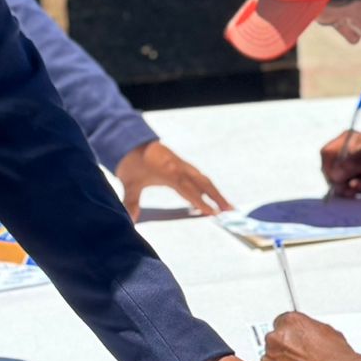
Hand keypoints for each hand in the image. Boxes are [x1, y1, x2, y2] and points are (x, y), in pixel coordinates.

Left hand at [115, 140, 230, 219]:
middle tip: (230, 210)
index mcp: (170, 172)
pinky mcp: (181, 163)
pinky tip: (208, 195)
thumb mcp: (129, 182)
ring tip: (226, 205)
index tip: (213, 213)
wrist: (130, 140)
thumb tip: (130, 219)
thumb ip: (131, 202)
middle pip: (204, 183)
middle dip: (218, 197)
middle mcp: (180, 167)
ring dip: (215, 191)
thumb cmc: (131, 162)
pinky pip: (198, 175)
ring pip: (203, 179)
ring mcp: (182, 164)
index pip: (189, 190)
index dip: (202, 202)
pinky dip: (207, 185)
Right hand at [320, 132, 360, 193]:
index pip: (327, 154)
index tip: (338, 177)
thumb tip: (334, 175)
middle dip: (338, 180)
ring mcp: (351, 165)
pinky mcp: (357, 177)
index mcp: (346, 140)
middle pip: (328, 169)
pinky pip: (346, 187)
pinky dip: (352, 190)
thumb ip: (347, 165)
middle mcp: (346, 152)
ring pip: (336, 181)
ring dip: (346, 187)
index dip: (329, 167)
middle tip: (349, 187)